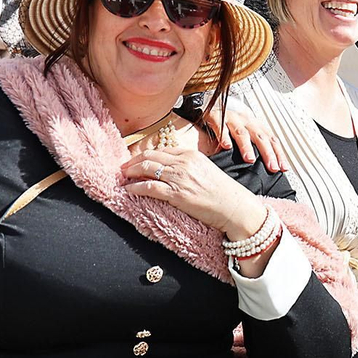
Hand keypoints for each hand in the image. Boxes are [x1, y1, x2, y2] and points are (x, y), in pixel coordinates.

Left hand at [122, 146, 267, 241]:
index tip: (135, 161)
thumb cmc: (223, 192)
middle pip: (149, 156)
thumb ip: (188, 166)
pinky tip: (128, 190)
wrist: (234, 207)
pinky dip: (135, 187)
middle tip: (122, 168)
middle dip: (132, 162)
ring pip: (146, 169)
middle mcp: (184, 163)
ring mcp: (180, 178)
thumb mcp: (205, 170)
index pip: (160, 150)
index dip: (144, 155)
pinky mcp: (177, 194)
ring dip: (130, 173)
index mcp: (191, 155)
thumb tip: (169, 169)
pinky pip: (149, 187)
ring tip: (122, 178)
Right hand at [202, 103, 283, 172]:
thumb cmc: (233, 123)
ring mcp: (232, 120)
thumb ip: (256, 147)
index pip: (272, 140)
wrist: (214, 105)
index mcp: (257, 126)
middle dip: (268, 153)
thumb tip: (267, 166)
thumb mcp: (248, 132)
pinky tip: (226, 146)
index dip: (279, 154)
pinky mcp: (216, 118)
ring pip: (242, 133)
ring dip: (247, 147)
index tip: (283, 168)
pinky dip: (224, 136)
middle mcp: (247, 122)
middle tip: (272, 167)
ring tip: (250, 159)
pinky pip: (221, 127)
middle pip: (260, 137)